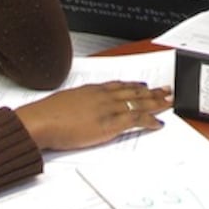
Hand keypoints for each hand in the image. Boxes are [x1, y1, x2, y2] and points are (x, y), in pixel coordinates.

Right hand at [14, 81, 172, 150]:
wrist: (40, 121)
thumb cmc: (46, 115)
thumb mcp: (63, 104)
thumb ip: (75, 106)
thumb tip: (76, 111)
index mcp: (90, 90)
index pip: (118, 85)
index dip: (133, 86)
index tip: (143, 85)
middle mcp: (103, 96)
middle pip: (133, 92)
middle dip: (151, 92)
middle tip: (166, 89)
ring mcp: (108, 108)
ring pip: (139, 103)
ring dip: (156, 102)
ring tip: (169, 102)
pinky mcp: (111, 123)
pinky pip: (137, 120)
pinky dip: (150, 120)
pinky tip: (159, 123)